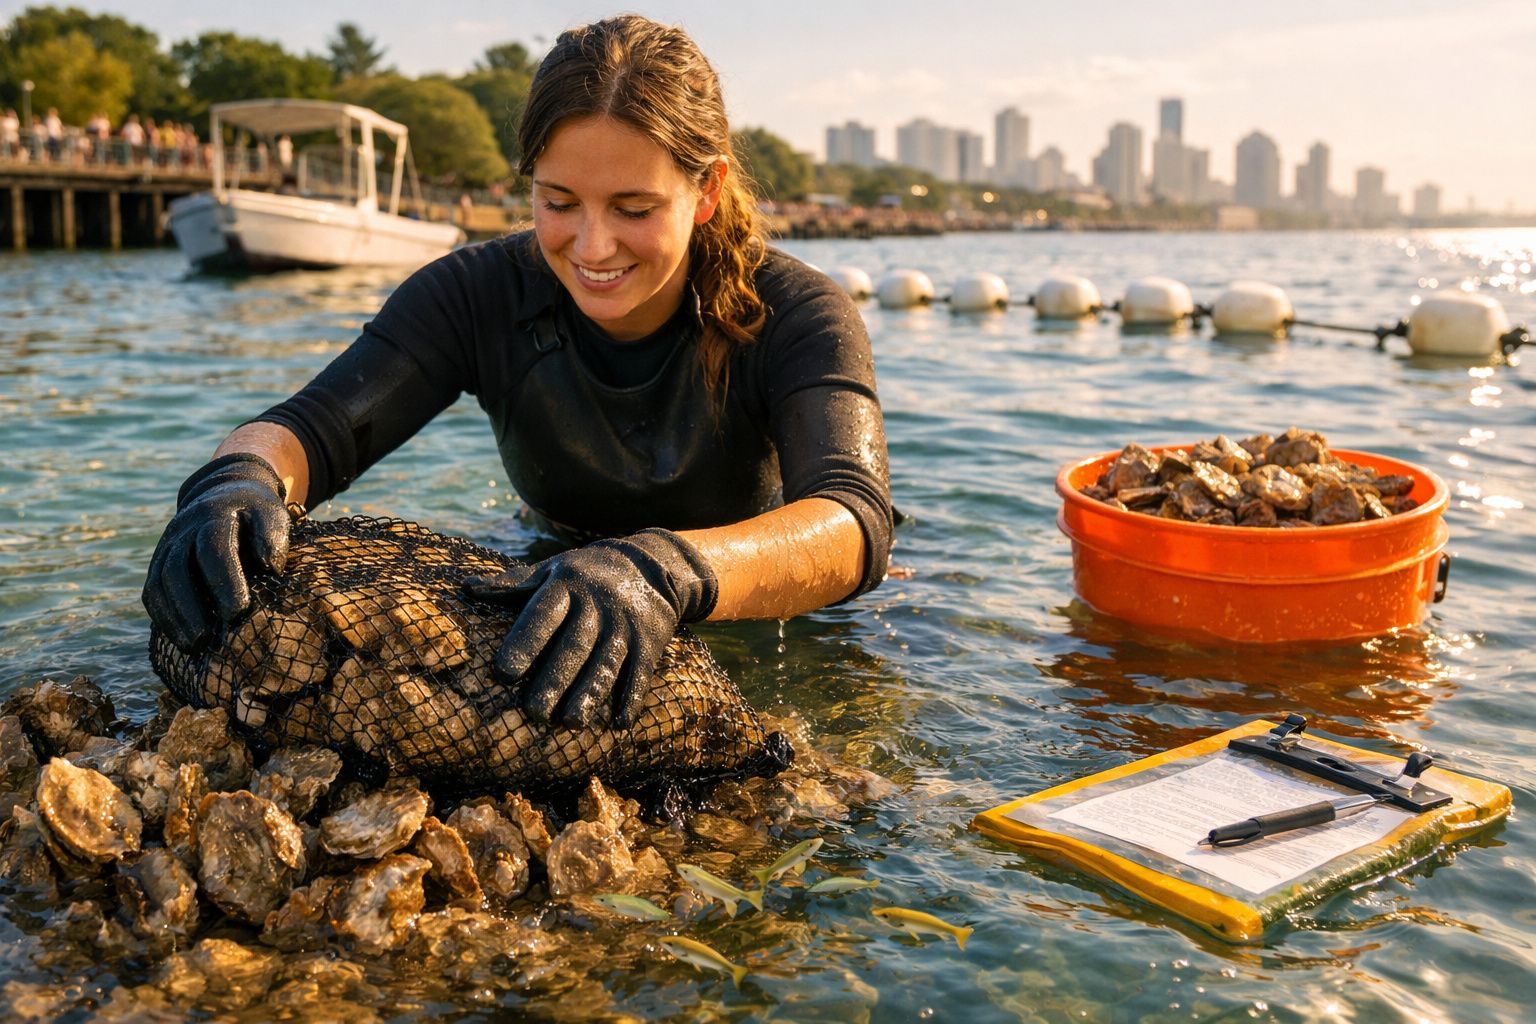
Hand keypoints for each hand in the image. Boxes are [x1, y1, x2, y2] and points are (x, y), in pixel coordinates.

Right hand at [142, 453, 289, 651]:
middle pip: (177, 569)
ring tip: (194, 646)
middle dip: (190, 606)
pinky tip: (181, 641)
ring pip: (159, 583)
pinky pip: (153, 592)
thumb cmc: (255, 514)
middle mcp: (184, 530)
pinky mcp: (159, 563)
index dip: (224, 580)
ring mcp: (167, 546)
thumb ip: (272, 537)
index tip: (238, 611)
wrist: (223, 493)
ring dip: (174, 618)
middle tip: (207, 639)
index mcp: (215, 515)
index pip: (214, 547)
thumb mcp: (271, 515)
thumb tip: (271, 567)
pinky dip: (164, 618)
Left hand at [464, 529, 717, 728]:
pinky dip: (632, 697)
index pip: (544, 614)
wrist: (651, 565)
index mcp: (567, 585)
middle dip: (555, 679)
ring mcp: (625, 624)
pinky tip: (619, 723)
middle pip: (575, 645)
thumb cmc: (586, 573)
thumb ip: (512, 583)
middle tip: (534, 712)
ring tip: (570, 722)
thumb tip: (465, 587)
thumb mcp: (552, 569)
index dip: (524, 642)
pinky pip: (640, 672)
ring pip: (606, 662)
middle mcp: (597, 604)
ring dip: (590, 693)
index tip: (503, 672)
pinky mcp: (649, 642)